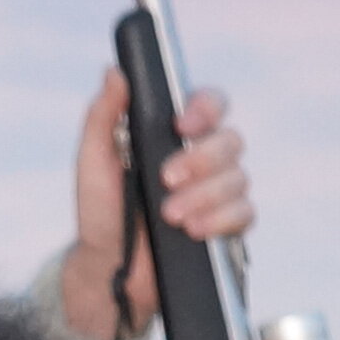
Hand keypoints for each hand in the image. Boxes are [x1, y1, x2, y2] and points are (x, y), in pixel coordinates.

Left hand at [60, 68, 250, 339]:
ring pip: (238, 178)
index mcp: (176, 135)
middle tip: (166, 180)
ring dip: (203, 196)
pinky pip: (246, 213)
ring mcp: (219, 192)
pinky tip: (193, 231)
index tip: (181, 125)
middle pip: (231, 140)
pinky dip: (220, 220)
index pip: (210, 104)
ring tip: (170, 216)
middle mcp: (204, 158)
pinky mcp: (227, 226)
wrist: (108, 267)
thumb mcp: (94, 160)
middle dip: (200, 160)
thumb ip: (102, 115)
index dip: (205, 108)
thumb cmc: (101, 210)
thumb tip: (115, 72)